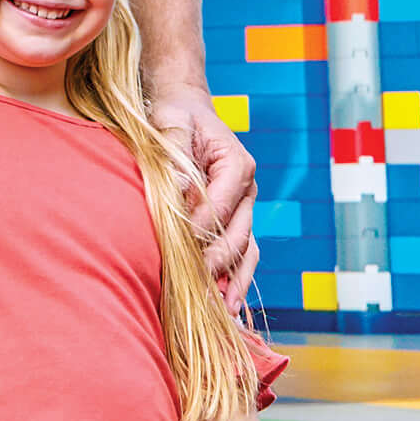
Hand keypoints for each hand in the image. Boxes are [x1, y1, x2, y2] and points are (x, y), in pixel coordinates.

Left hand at [164, 102, 259, 294]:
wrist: (185, 111)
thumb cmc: (176, 116)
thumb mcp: (171, 123)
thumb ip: (175, 155)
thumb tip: (178, 192)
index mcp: (237, 164)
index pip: (222, 204)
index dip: (202, 227)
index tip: (179, 246)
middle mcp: (248, 189)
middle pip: (239, 232)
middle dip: (218, 260)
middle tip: (196, 284)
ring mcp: (245, 208)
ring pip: (246, 248)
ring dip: (234, 279)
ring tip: (223, 310)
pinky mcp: (235, 221)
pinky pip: (242, 253)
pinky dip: (235, 278)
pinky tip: (227, 305)